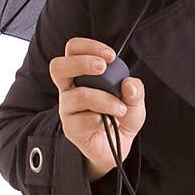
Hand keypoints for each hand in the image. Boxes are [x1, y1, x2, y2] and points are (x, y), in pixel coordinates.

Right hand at [49, 37, 146, 179]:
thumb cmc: (120, 118)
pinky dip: (101, 119)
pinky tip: (108, 123)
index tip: (110, 56)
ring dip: (103, 99)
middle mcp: (70, 89)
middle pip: (58, 66)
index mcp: (82, 75)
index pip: (74, 50)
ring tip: (120, 108)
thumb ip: (136, 91)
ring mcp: (68, 108)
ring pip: (77, 95)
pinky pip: (82, 119)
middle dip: (81, 63)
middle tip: (102, 68)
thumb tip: (129, 84)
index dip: (88, 47)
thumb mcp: (135, 103)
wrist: (116, 148)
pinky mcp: (70, 127)